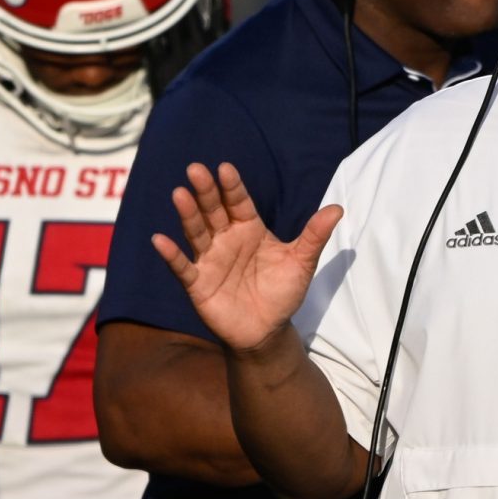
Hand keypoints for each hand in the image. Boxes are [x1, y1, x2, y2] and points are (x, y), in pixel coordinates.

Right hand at [152, 163, 342, 355]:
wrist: (268, 330)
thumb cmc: (282, 291)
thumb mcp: (301, 263)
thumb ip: (314, 236)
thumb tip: (338, 208)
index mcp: (249, 229)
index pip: (239, 202)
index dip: (232, 187)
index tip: (226, 168)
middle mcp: (226, 239)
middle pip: (213, 211)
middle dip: (205, 192)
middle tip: (196, 169)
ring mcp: (209, 259)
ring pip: (197, 233)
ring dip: (187, 215)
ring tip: (179, 194)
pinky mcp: (198, 283)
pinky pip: (182, 267)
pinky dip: (171, 255)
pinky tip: (159, 240)